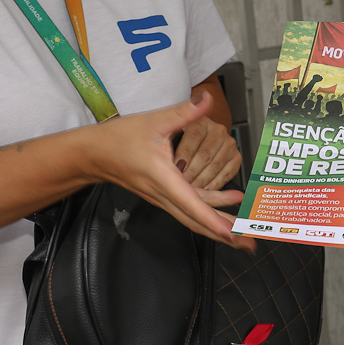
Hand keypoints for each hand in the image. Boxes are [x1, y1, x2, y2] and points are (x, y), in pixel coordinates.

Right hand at [88, 91, 253, 250]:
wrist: (94, 155)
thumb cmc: (119, 139)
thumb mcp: (153, 121)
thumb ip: (184, 112)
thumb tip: (207, 99)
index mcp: (163, 177)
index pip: (191, 203)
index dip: (212, 219)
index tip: (231, 233)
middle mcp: (164, 194)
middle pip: (196, 221)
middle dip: (224, 234)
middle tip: (250, 245)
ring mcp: (163, 199)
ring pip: (193, 219)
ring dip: (219, 228)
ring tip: (245, 236)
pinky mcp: (164, 197)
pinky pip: (189, 210)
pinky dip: (209, 215)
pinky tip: (228, 208)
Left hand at [174, 113, 242, 189]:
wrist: (196, 141)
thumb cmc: (179, 138)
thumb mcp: (170, 131)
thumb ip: (171, 132)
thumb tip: (173, 141)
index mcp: (201, 121)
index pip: (194, 137)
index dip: (184, 154)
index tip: (175, 167)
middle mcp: (218, 131)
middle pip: (205, 154)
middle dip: (191, 172)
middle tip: (180, 183)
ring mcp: (229, 144)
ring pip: (216, 166)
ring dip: (202, 180)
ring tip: (190, 189)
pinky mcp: (236, 157)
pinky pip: (227, 174)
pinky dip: (215, 184)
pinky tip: (204, 189)